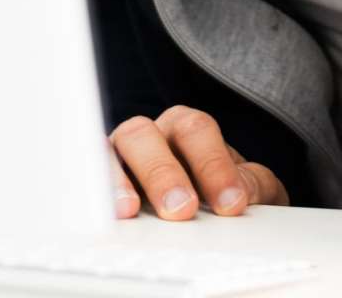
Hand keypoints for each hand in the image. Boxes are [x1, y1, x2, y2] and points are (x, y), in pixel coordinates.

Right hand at [109, 106, 290, 220]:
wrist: (205, 205)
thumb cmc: (221, 192)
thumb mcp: (246, 188)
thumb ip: (251, 185)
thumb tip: (242, 193)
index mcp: (189, 128)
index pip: (198, 132)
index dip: (213, 166)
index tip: (232, 202)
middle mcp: (151, 135)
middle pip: (147, 135)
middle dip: (164, 172)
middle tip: (182, 208)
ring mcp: (121, 157)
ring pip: (111, 151)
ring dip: (121, 180)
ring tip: (131, 211)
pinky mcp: (99, 180)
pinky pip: (89, 176)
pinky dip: (95, 189)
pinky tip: (105, 213)